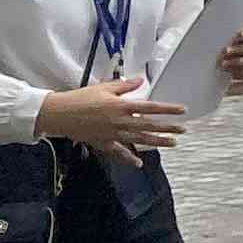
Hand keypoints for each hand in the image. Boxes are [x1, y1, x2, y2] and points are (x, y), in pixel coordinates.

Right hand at [40, 79, 181, 160]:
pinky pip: (118, 152)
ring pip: (138, 140)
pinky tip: (139, 163)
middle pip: (149, 126)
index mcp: (121, 106)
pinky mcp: (102, 143)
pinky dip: (129, 158)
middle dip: (167, 128)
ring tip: (171, 143)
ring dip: (156, 142)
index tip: (182, 111)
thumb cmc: (80, 98)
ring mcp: (112, 134)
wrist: (59, 114)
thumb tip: (140, 80)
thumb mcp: (104, 88)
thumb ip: (124, 85)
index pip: (151, 108)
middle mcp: (120, 122)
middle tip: (182, 130)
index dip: (168, 109)